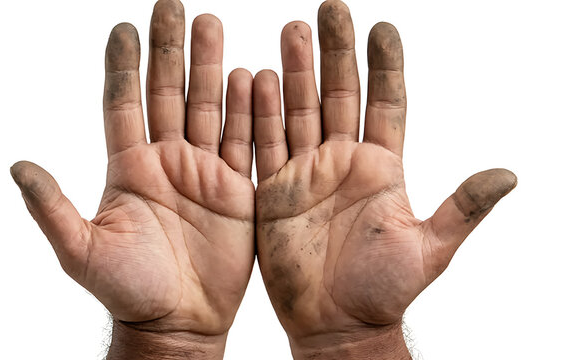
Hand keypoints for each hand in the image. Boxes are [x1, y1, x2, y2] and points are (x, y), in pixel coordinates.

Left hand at [11, 1, 254, 357]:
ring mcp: (204, 172)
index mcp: (129, 168)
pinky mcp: (237, 190)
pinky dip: (248, 111)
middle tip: (174, 7)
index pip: (124, 104)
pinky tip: (249, 77)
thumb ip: (53, 208)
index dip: (123, 66)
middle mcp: (167, 161)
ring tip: (211, 26)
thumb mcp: (82, 250)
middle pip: (168, 93)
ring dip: (210, 69)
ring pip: (208, 108)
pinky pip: (244, 142)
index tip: (124, 27)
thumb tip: (18, 167)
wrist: (178, 321)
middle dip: (171, 51)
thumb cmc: (127, 290)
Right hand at [253, 1, 515, 358]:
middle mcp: (342, 162)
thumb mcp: (431, 249)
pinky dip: (260, 114)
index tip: (382, 28)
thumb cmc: (382, 290)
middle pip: (338, 95)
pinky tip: (256, 80)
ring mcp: (306, 173)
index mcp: (381, 168)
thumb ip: (463, 208)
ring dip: (295, 73)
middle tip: (330, 10)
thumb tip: (508, 174)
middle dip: (334, 53)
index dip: (385, 67)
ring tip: (292, 32)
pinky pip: (265, 145)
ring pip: (299, 111)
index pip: (386, 103)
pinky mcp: (274, 191)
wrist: (336, 323)